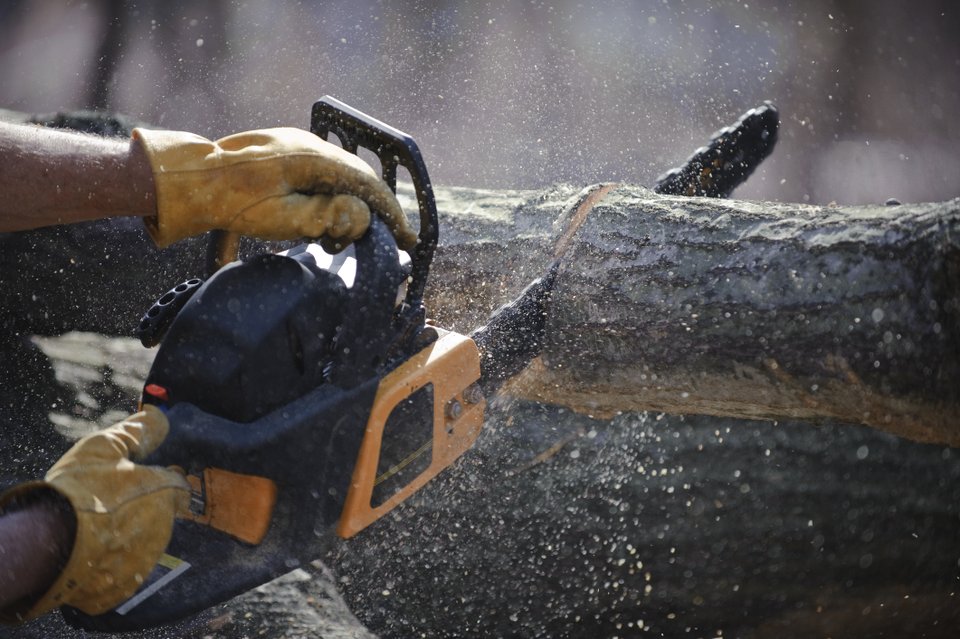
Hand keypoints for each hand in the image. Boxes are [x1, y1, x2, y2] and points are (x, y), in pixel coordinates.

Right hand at [0, 406, 188, 618]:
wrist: (49, 546)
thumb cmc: (79, 492)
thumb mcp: (103, 447)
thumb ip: (136, 432)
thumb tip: (160, 415)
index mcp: (164, 492)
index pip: (176, 482)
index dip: (159, 477)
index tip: (141, 476)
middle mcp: (162, 527)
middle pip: (160, 513)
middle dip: (142, 506)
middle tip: (111, 503)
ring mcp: (146, 558)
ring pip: (144, 541)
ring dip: (128, 534)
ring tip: (97, 527)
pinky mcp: (127, 585)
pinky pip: (126, 570)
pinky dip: (113, 561)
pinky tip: (92, 551)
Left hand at [133, 126, 417, 249]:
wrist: (190, 182)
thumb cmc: (232, 203)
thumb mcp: (285, 219)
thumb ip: (329, 217)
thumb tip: (364, 216)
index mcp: (314, 158)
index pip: (368, 186)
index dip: (391, 214)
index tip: (407, 237)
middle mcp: (309, 145)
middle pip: (357, 178)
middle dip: (373, 211)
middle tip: (385, 240)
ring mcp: (295, 146)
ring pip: (339, 176)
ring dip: (349, 206)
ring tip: (343, 239)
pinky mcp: (283, 153)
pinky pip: (320, 174)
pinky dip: (331, 198)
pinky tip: (323, 220)